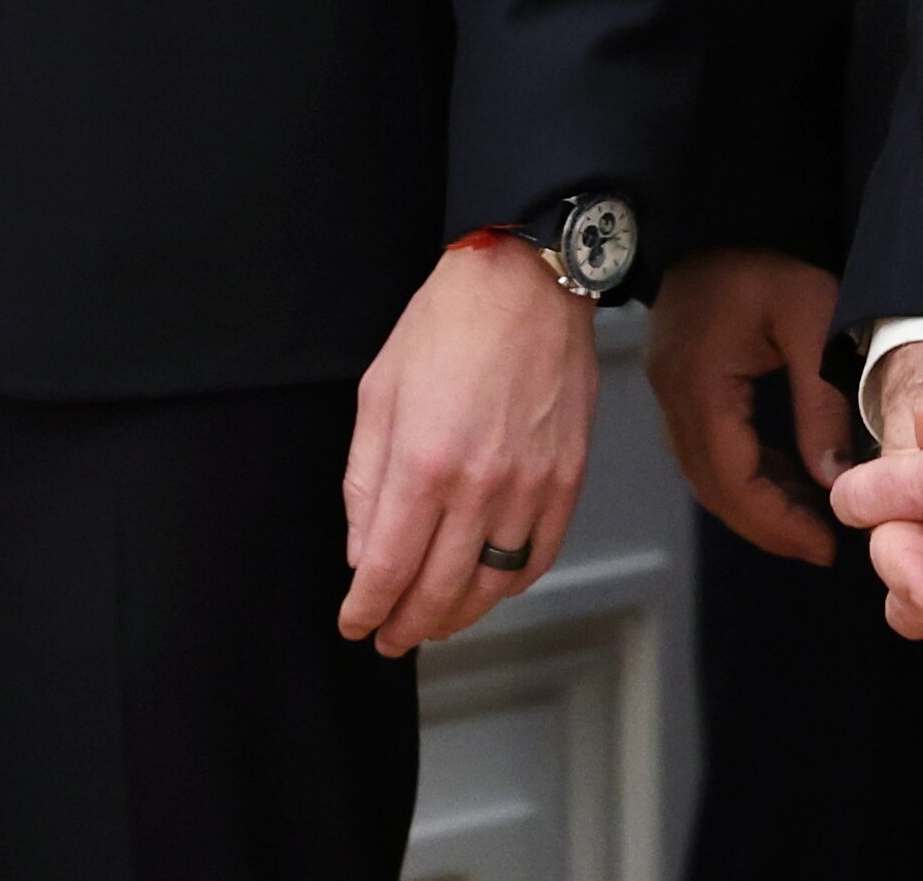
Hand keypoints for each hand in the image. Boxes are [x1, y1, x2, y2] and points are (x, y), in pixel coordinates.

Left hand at [340, 236, 600, 656]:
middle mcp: (481, 485)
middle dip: (406, 625)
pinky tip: (485, 587)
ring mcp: (531, 488)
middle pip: (439, 590)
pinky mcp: (567, 481)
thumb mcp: (379, 393)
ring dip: (457, 616)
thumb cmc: (447, 324)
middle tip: (389, 638)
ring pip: (491, 585)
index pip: (389, 567)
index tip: (355, 624)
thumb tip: (363, 550)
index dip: (367, 608)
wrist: (526, 284)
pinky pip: (537, 558)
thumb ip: (366, 480)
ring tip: (433, 624)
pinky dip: (508, 585)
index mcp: (424, 462)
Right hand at [647, 249, 850, 562]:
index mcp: (700, 382)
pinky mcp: (678, 380)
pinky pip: (706, 445)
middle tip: (820, 546)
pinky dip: (742, 471)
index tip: (824, 544)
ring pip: (704, 471)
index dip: (775, 522)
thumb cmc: (769, 261)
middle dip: (765, 524)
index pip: (730, 476)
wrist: (720, 211)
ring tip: (810, 519)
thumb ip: (821, 402)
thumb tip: (833, 479)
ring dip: (753, 501)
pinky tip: (784, 476)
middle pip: (711, 484)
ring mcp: (669, 387)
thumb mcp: (813, 322)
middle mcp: (673, 393)